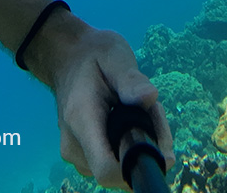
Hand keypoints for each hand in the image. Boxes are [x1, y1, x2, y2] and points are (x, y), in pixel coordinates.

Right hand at [29, 17, 173, 188]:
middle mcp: (73, 144)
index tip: (160, 146)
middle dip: (147, 147)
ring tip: (139, 110)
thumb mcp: (114, 55)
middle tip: (152, 110)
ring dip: (140, 146)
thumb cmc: (92, 54)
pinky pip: (114, 164)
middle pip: (121, 172)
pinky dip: (129, 147)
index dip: (138, 166)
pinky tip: (129, 120)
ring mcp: (76, 153)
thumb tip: (150, 97)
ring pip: (120, 170)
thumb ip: (131, 78)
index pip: (107, 170)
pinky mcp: (82, 157)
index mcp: (81, 119)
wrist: (66, 56)